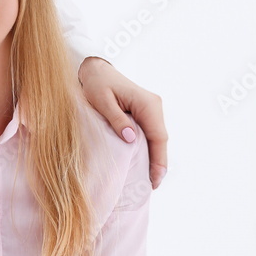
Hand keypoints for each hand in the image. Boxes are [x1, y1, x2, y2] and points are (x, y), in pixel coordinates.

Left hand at [77, 57, 166, 188]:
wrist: (94, 69)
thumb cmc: (96, 83)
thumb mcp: (102, 101)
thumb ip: (117, 120)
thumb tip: (131, 139)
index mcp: (147, 104)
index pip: (158, 136)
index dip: (159, 160)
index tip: (155, 179)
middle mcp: (154, 106)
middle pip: (161, 139)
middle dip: (158, 163)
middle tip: (151, 186)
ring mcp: (151, 108)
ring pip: (157, 137)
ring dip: (154, 157)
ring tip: (148, 179)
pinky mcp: (145, 111)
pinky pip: (150, 133)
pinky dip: (149, 148)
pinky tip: (143, 162)